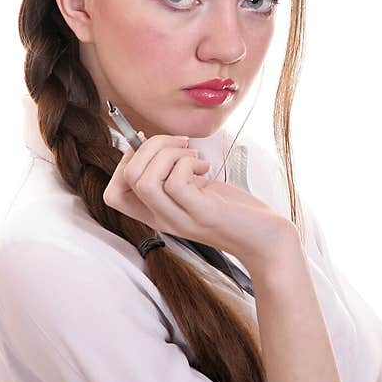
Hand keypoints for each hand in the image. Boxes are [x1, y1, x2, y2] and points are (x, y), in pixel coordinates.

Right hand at [103, 130, 299, 266]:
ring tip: (193, 154)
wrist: (267, 240)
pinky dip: (187, 163)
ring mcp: (181, 218)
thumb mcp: (197, 190)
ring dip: (168, 153)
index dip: (125, 161)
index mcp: (158, 214)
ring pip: (144, 180)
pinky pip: (175, 183)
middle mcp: (163, 219)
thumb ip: (174, 174)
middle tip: (180, 144)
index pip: (114, 193)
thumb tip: (150, 142)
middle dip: (149, 147)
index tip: (153, 146)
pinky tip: (204, 167)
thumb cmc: (235, 211)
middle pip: (126, 179)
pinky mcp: (203, 213)